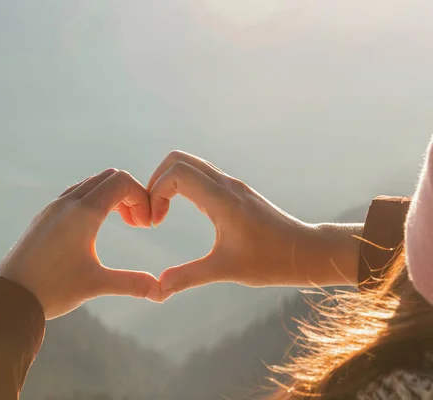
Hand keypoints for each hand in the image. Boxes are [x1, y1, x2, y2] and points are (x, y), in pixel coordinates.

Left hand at [0, 168, 159, 319]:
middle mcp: (67, 202)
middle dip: (130, 195)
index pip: (121, 182)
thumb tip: (162, 291)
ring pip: (90, 184)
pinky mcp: (44, 217)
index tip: (145, 226)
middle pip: (108, 177)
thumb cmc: (51, 290)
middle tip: (138, 224)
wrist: (7, 297)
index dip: (141, 197)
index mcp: (83, 212)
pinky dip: (94, 201)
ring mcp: (53, 208)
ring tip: (122, 223)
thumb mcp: (96, 285)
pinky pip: (75, 194)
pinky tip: (95, 228)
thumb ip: (132, 283)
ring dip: (111, 197)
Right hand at [148, 151, 361, 299]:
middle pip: (178, 159)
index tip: (156, 222)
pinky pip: (201, 174)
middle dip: (156, 181)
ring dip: (169, 182)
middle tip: (153, 212)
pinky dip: (182, 185)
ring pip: (190, 164)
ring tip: (162, 212)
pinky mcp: (236, 191)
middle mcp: (226, 185)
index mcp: (222, 199)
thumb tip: (157, 290)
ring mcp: (232, 185)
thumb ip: (188, 277)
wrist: (307, 252)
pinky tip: (182, 211)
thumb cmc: (271, 261)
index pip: (176, 172)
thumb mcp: (226, 270)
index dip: (156, 192)